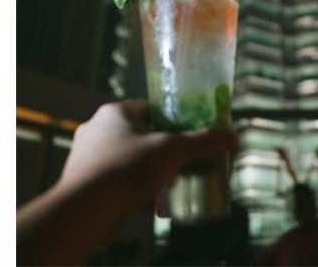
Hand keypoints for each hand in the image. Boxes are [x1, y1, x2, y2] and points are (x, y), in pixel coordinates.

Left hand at [58, 100, 237, 211]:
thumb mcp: (171, 152)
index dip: (172, 121)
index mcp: (114, 112)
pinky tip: (150, 202)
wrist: (86, 208)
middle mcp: (96, 129)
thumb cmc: (127, 169)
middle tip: (184, 164)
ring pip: (128, 159)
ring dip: (148, 172)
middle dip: (162, 151)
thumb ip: (202, 143)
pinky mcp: (85, 181)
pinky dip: (133, 188)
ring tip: (170, 184)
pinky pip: (116, 180)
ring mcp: (88, 156)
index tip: (190, 136)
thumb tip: (232, 137)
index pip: (149, 109)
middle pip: (139, 135)